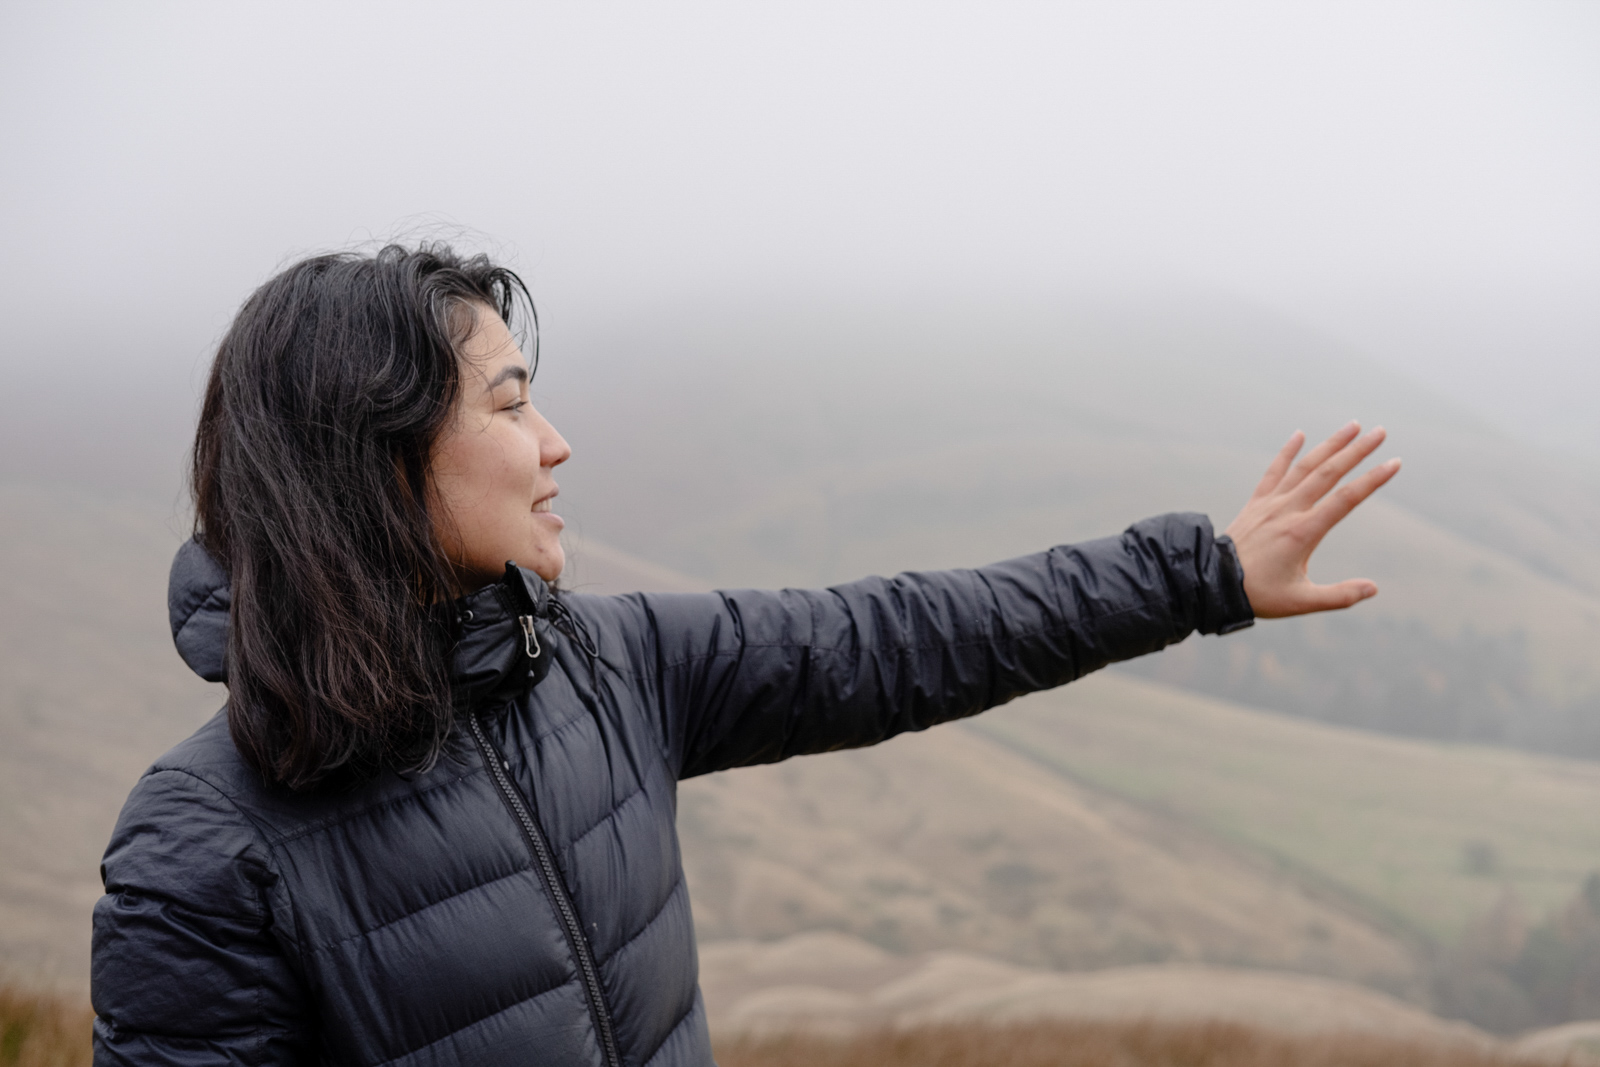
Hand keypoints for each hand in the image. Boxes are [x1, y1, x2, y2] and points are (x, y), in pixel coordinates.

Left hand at [1225, 422, 1400, 618]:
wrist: (1212, 583)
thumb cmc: (1258, 595)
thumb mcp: (1301, 602)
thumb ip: (1339, 596)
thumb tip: (1373, 588)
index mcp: (1304, 532)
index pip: (1346, 499)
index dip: (1372, 480)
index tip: (1394, 463)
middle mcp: (1288, 511)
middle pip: (1329, 473)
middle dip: (1357, 451)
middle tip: (1381, 432)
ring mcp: (1270, 504)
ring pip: (1304, 467)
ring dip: (1329, 444)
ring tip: (1352, 425)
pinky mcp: (1256, 503)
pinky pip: (1273, 472)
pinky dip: (1287, 452)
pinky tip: (1299, 434)